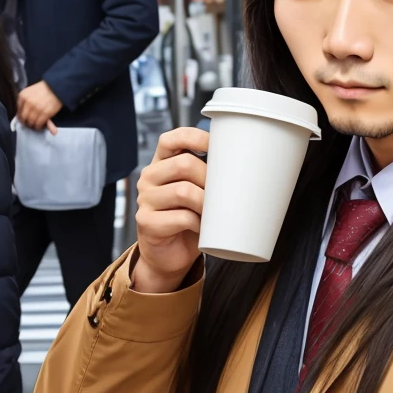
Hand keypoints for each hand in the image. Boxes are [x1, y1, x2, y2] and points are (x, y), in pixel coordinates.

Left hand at [17, 81, 62, 129]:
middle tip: (29, 124)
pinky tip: (40, 126)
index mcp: (22, 96)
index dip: (21, 117)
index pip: (18, 111)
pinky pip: (39, 123)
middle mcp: (28, 102)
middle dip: (26, 123)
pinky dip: (39, 126)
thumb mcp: (30, 92)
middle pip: (23, 117)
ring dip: (33, 125)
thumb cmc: (44, 89)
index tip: (24, 120)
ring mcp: (37, 108)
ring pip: (31, 121)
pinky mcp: (45, 113)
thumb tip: (22, 114)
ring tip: (35, 125)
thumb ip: (25, 101)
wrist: (57, 87)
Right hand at [133, 127, 208, 293]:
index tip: (217, 145)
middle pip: (184, 164)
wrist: (172, 255)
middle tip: (223, 194)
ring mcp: (145, 199)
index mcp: (162, 164)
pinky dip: (198, 224)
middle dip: (211, 178)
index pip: (171, 139)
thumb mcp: (199, 192)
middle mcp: (149, 177)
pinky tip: (201, 228)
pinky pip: (181, 217)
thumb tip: (247, 166)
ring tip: (214, 213)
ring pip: (184, 191)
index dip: (194, 137)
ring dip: (207, 203)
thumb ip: (210, 176)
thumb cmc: (190, 219)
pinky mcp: (146, 222)